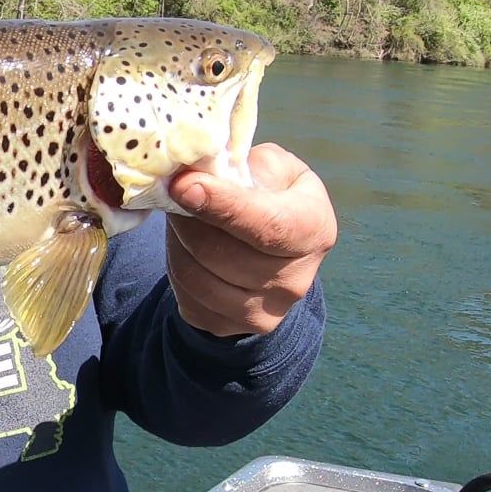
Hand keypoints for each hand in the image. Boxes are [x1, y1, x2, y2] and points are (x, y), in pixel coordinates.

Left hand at [166, 143, 337, 336]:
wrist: (273, 251)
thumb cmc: (272, 194)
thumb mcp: (272, 167)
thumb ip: (241, 164)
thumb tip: (195, 171)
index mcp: (315, 230)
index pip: (267, 225)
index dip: (223, 206)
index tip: (183, 186)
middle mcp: (296, 280)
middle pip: (219, 252)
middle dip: (186, 218)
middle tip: (175, 192)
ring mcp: (265, 312)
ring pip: (195, 276)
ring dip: (176, 241)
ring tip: (184, 218)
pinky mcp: (231, 327)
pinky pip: (185, 296)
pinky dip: (176, 266)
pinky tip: (188, 248)